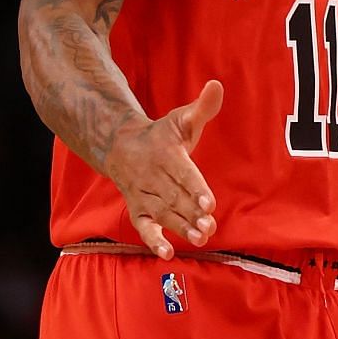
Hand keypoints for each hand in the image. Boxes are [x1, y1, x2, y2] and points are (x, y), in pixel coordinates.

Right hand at [101, 80, 222, 259]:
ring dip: (181, 228)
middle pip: (175, 198)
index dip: (195, 188)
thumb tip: (217, 84)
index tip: (208, 203)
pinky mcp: (138, 210)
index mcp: (166, 154)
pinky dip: (153, 241)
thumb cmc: (161, 135)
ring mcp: (144, 195)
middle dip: (192, 213)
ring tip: (200, 239)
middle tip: (209, 227)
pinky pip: (144, 227)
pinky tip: (166, 254)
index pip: (183, 173)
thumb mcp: (180, 119)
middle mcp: (153, 177)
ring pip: (163, 214)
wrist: (120, 146)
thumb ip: (202, 107)